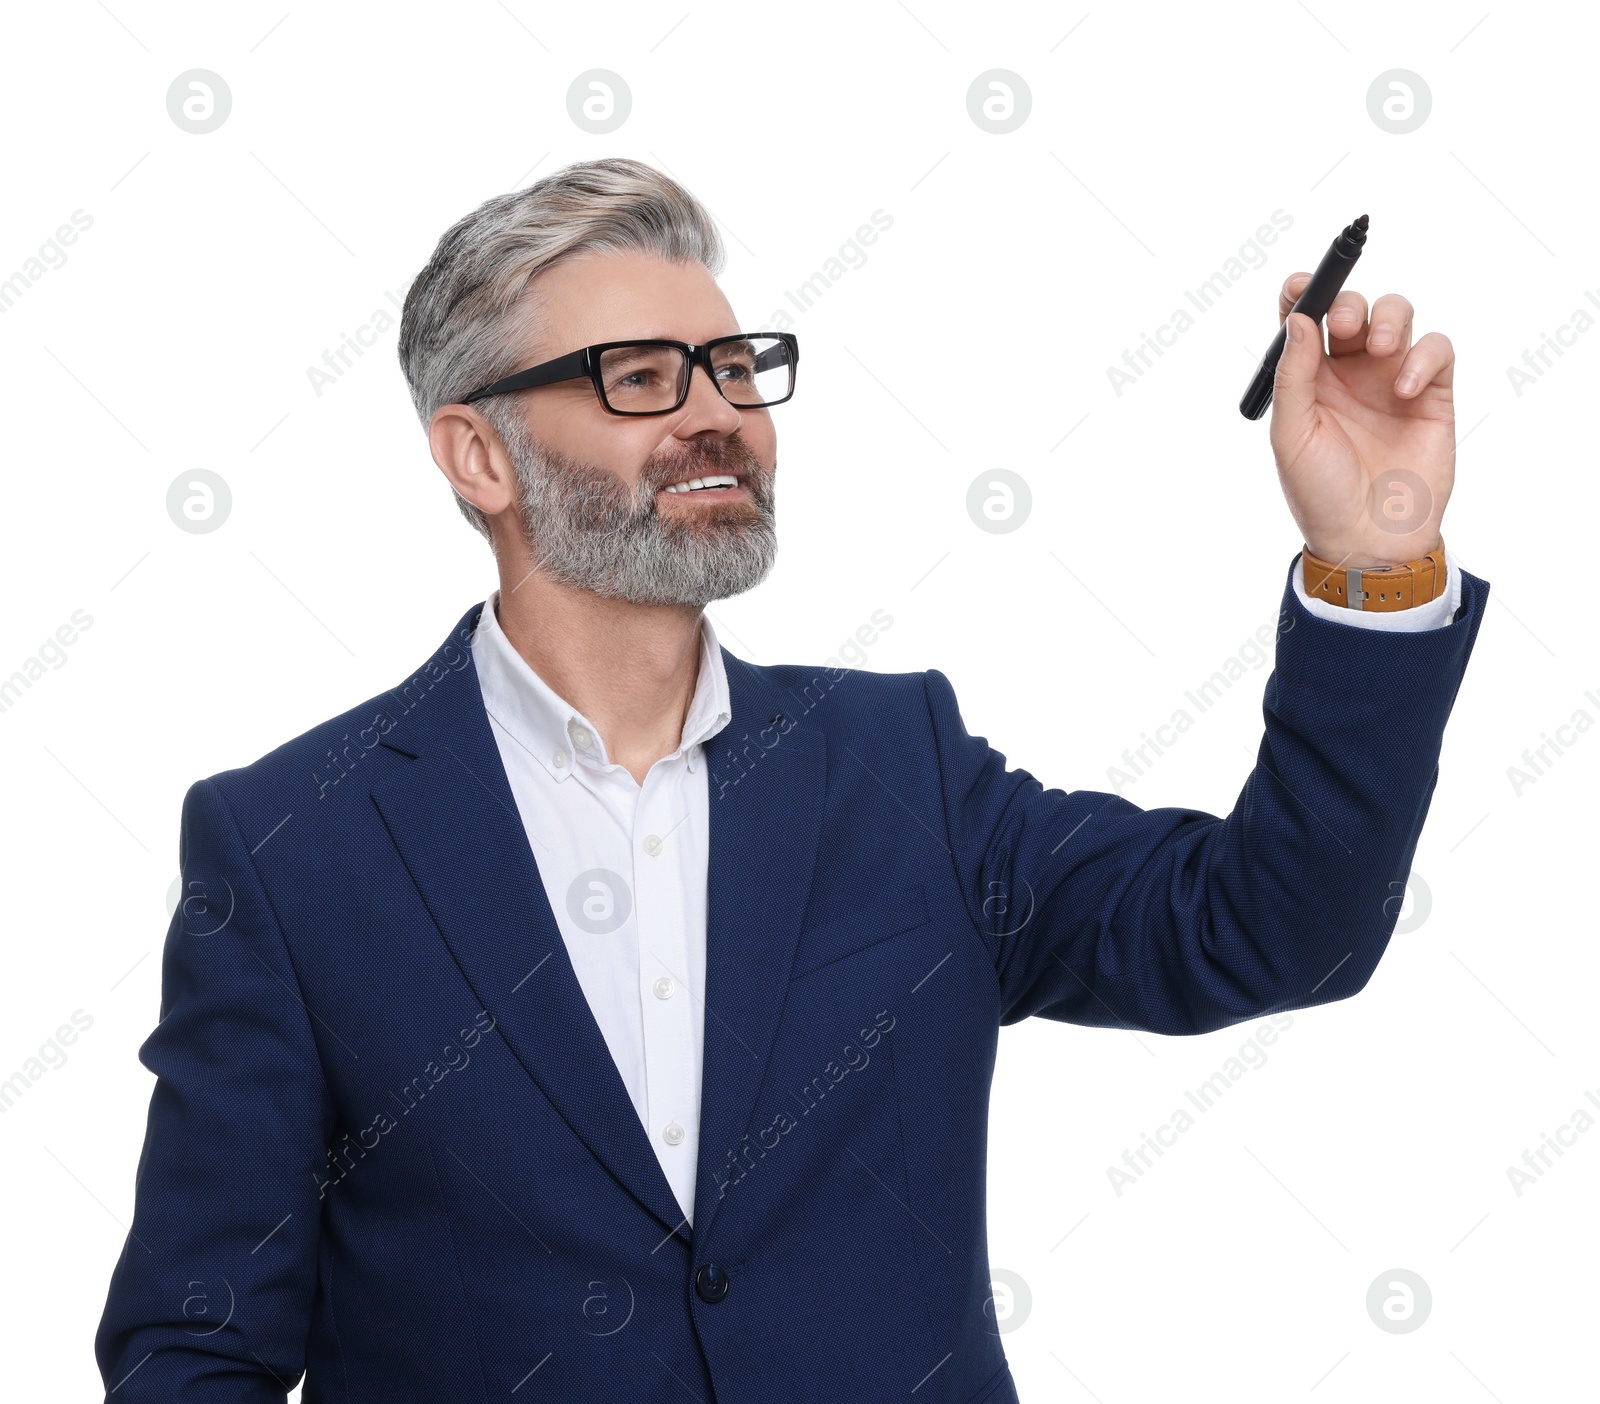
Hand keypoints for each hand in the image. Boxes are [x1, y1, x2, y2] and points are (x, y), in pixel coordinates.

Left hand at [1269, 273, 1454, 567]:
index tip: (1302, 284)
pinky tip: (1403, 389)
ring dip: (1389, 318)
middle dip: (1350, 304)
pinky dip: (1422, 357)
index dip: (1304, 293)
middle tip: (1345, 327)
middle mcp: (1349, 372)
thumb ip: (1293, 375)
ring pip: (1398, 316)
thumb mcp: (1292, 434)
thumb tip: (1298, 319)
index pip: (1304, 319)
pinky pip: (1436, 350)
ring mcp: (1391, 379)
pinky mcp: (1432, 394)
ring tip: (1378, 350)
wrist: (1367, 538)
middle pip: (1354, 308)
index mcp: (1308, 379)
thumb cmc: (1320, 492)